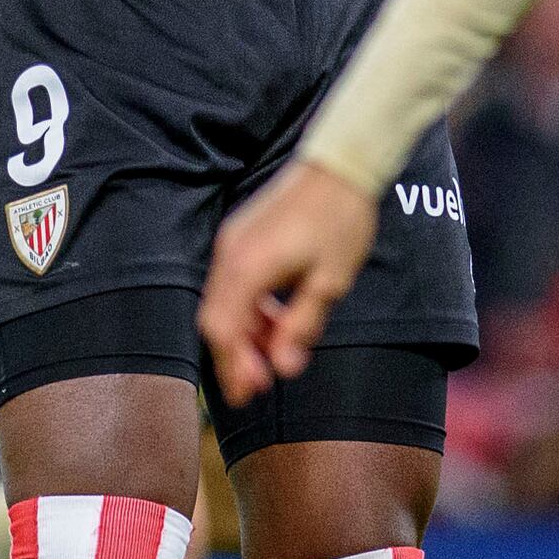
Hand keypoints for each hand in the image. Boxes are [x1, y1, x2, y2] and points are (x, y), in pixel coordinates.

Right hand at [200, 161, 376, 406]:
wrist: (341, 164)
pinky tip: (274, 321)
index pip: (224, 330)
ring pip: (224, 302)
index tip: (251, 394)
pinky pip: (234, 283)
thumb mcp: (329, 281)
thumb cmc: (340, 220)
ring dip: (244, 333)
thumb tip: (284, 368)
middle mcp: (230, 253)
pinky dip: (249, 308)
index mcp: (248, 267)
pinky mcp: (242, 235)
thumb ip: (301, 325)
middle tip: (258, 386)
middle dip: (235, 356)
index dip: (233, 366)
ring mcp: (233, 242)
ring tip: (275, 354)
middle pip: (216, 319)